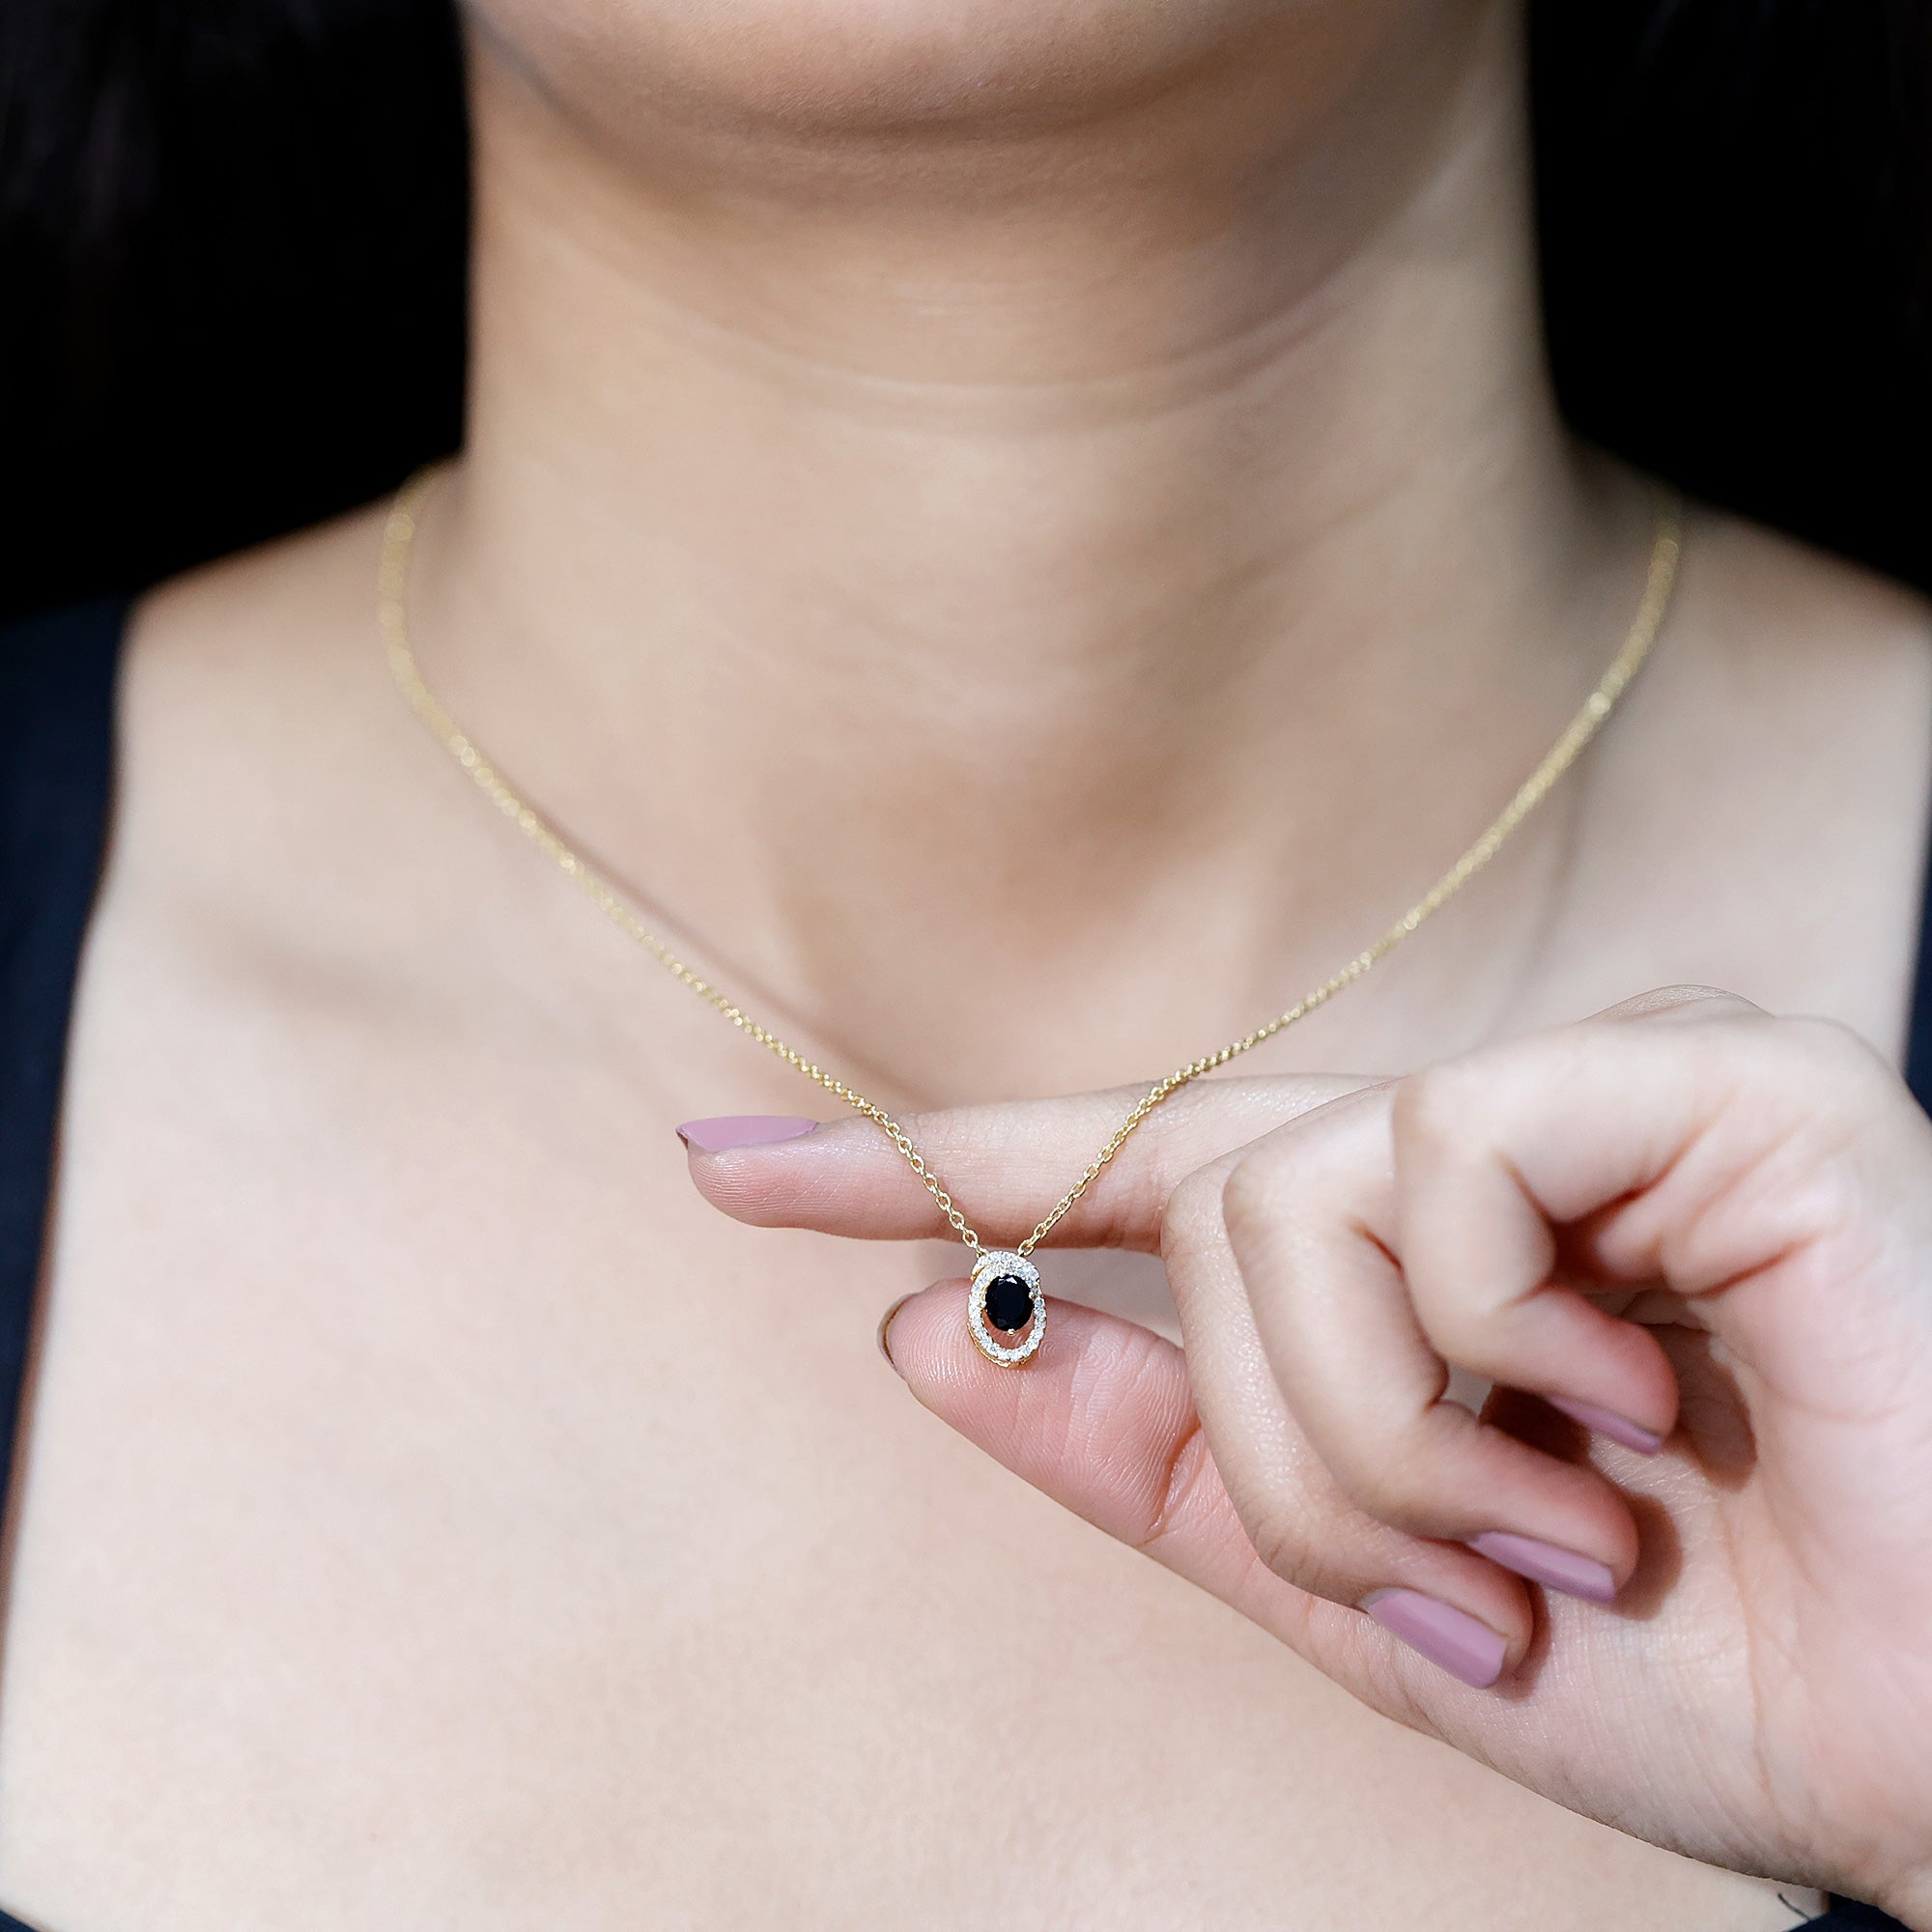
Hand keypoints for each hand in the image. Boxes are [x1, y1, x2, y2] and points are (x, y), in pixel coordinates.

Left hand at [684, 990, 1931, 1923]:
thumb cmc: (1693, 1679)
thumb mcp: (1354, 1594)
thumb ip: (1145, 1461)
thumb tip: (927, 1336)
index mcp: (1410, 1254)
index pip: (1121, 1173)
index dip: (919, 1171)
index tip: (721, 1170)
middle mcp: (1486, 1142)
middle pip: (1199, 1215)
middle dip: (1282, 1453)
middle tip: (1479, 1582)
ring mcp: (1589, 1089)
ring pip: (1285, 1203)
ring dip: (1380, 1438)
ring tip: (1561, 1533)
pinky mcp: (1701, 1072)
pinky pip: (1433, 1165)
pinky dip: (1490, 1341)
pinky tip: (1639, 1408)